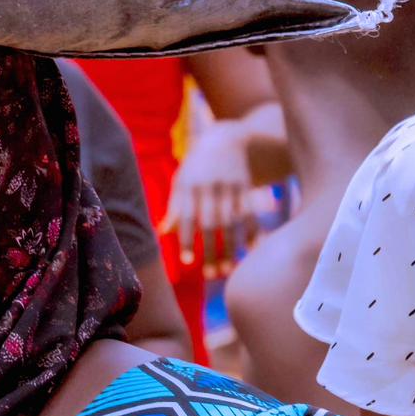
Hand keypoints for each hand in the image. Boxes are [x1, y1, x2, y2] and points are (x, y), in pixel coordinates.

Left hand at [166, 116, 273, 267]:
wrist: (226, 139)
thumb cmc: (197, 167)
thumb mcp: (182, 181)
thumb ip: (175, 207)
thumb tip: (163, 234)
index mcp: (191, 185)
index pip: (188, 216)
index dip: (188, 239)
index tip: (187, 262)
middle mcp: (211, 185)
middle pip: (212, 223)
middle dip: (212, 251)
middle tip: (212, 276)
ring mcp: (232, 186)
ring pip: (233, 222)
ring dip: (232, 248)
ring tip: (229, 270)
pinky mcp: (248, 187)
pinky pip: (250, 214)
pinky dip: (251, 233)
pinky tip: (250, 252)